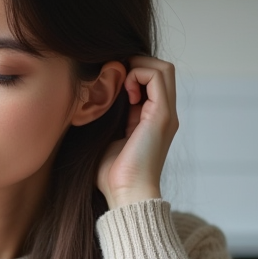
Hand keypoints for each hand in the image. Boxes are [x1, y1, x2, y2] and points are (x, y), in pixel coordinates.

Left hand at [96, 55, 178, 209]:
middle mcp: (163, 114)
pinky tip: (124, 94)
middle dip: (136, 64)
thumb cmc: (111, 174)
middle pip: (161, 69)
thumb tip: (91, 99)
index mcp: (151, 118)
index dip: (131, 72)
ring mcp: (166, 114)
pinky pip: (157, 77)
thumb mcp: (107, 137)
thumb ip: (108, 117)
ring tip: (121, 87)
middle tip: (115, 79)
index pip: (151, 80)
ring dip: (138, 68)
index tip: (110, 85)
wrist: (125, 194)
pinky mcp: (162, 115)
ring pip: (163, 68)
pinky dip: (138, 75)